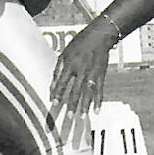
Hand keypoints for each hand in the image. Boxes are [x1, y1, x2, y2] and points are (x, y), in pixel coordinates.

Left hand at [50, 19, 118, 135]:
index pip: (62, 81)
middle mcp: (81, 70)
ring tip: (81, 117)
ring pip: (88, 92)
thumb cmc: (79, 44)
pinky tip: (96, 111)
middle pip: (76, 90)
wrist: (99, 36)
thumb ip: (58, 70)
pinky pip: (100, 90)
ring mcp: (92, 73)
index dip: (58, 93)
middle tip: (69, 117)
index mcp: (70, 64)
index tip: (54, 104)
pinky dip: (98, 101)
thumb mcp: (64, 53)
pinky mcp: (101, 75)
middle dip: (72, 104)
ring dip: (85, 106)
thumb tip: (52, 86)